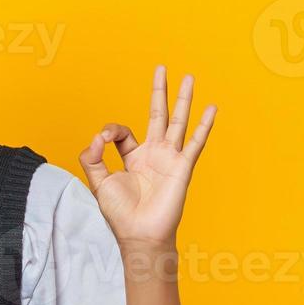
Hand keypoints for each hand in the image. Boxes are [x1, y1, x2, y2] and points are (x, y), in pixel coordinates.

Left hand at [78, 65, 216, 246]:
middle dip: (159, 92)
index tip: (101, 140)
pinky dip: (204, 126)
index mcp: (133, 158)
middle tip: (161, 69)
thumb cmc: (121, 214)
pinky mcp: (182, 167)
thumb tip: (95, 137)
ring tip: (189, 77)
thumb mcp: (98, 182)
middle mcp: (153, 154)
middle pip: (157, 115)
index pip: (123, 133)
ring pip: (177, 122)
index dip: (110, 131)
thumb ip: (92, 158)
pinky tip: (211, 109)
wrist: (139, 235)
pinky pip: (195, 143)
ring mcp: (169, 159)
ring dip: (183, 99)